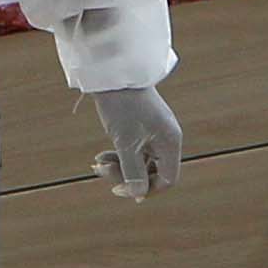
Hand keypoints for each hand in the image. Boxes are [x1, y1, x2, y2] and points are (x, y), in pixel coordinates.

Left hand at [89, 83, 184, 201]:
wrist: (112, 71)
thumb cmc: (121, 105)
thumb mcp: (125, 143)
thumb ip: (133, 171)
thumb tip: (138, 195)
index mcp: (170, 142)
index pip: (167, 179)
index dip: (145, 189)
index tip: (119, 189)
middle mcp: (166, 138)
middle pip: (151, 172)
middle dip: (126, 175)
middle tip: (100, 169)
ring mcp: (154, 132)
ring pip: (140, 162)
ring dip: (118, 166)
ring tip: (96, 163)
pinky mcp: (141, 127)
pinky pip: (134, 151)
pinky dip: (118, 155)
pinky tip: (100, 155)